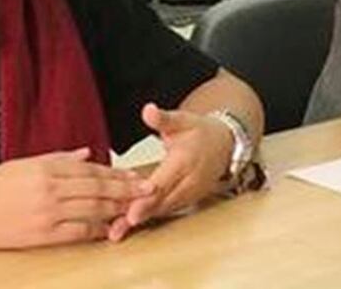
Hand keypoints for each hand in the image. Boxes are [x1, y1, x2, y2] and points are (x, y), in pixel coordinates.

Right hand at [0, 147, 152, 248]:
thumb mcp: (24, 163)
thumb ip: (59, 158)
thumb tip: (87, 153)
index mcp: (46, 167)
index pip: (90, 169)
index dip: (115, 172)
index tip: (133, 174)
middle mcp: (50, 188)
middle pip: (98, 187)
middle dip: (126, 188)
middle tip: (147, 189)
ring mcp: (48, 213)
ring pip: (93, 208)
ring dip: (118, 208)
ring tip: (136, 207)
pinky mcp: (44, 235)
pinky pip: (79, 231)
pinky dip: (98, 229)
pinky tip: (112, 227)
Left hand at [108, 103, 233, 241]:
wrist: (224, 145)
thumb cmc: (200, 132)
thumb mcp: (182, 120)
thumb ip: (163, 119)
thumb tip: (148, 110)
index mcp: (184, 161)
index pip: (163, 184)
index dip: (146, 198)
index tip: (131, 211)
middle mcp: (188, 182)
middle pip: (161, 202)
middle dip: (139, 215)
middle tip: (116, 228)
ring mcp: (189, 194)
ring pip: (162, 210)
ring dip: (141, 220)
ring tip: (116, 231)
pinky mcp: (186, 201)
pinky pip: (165, 211)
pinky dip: (148, 217)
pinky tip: (126, 224)